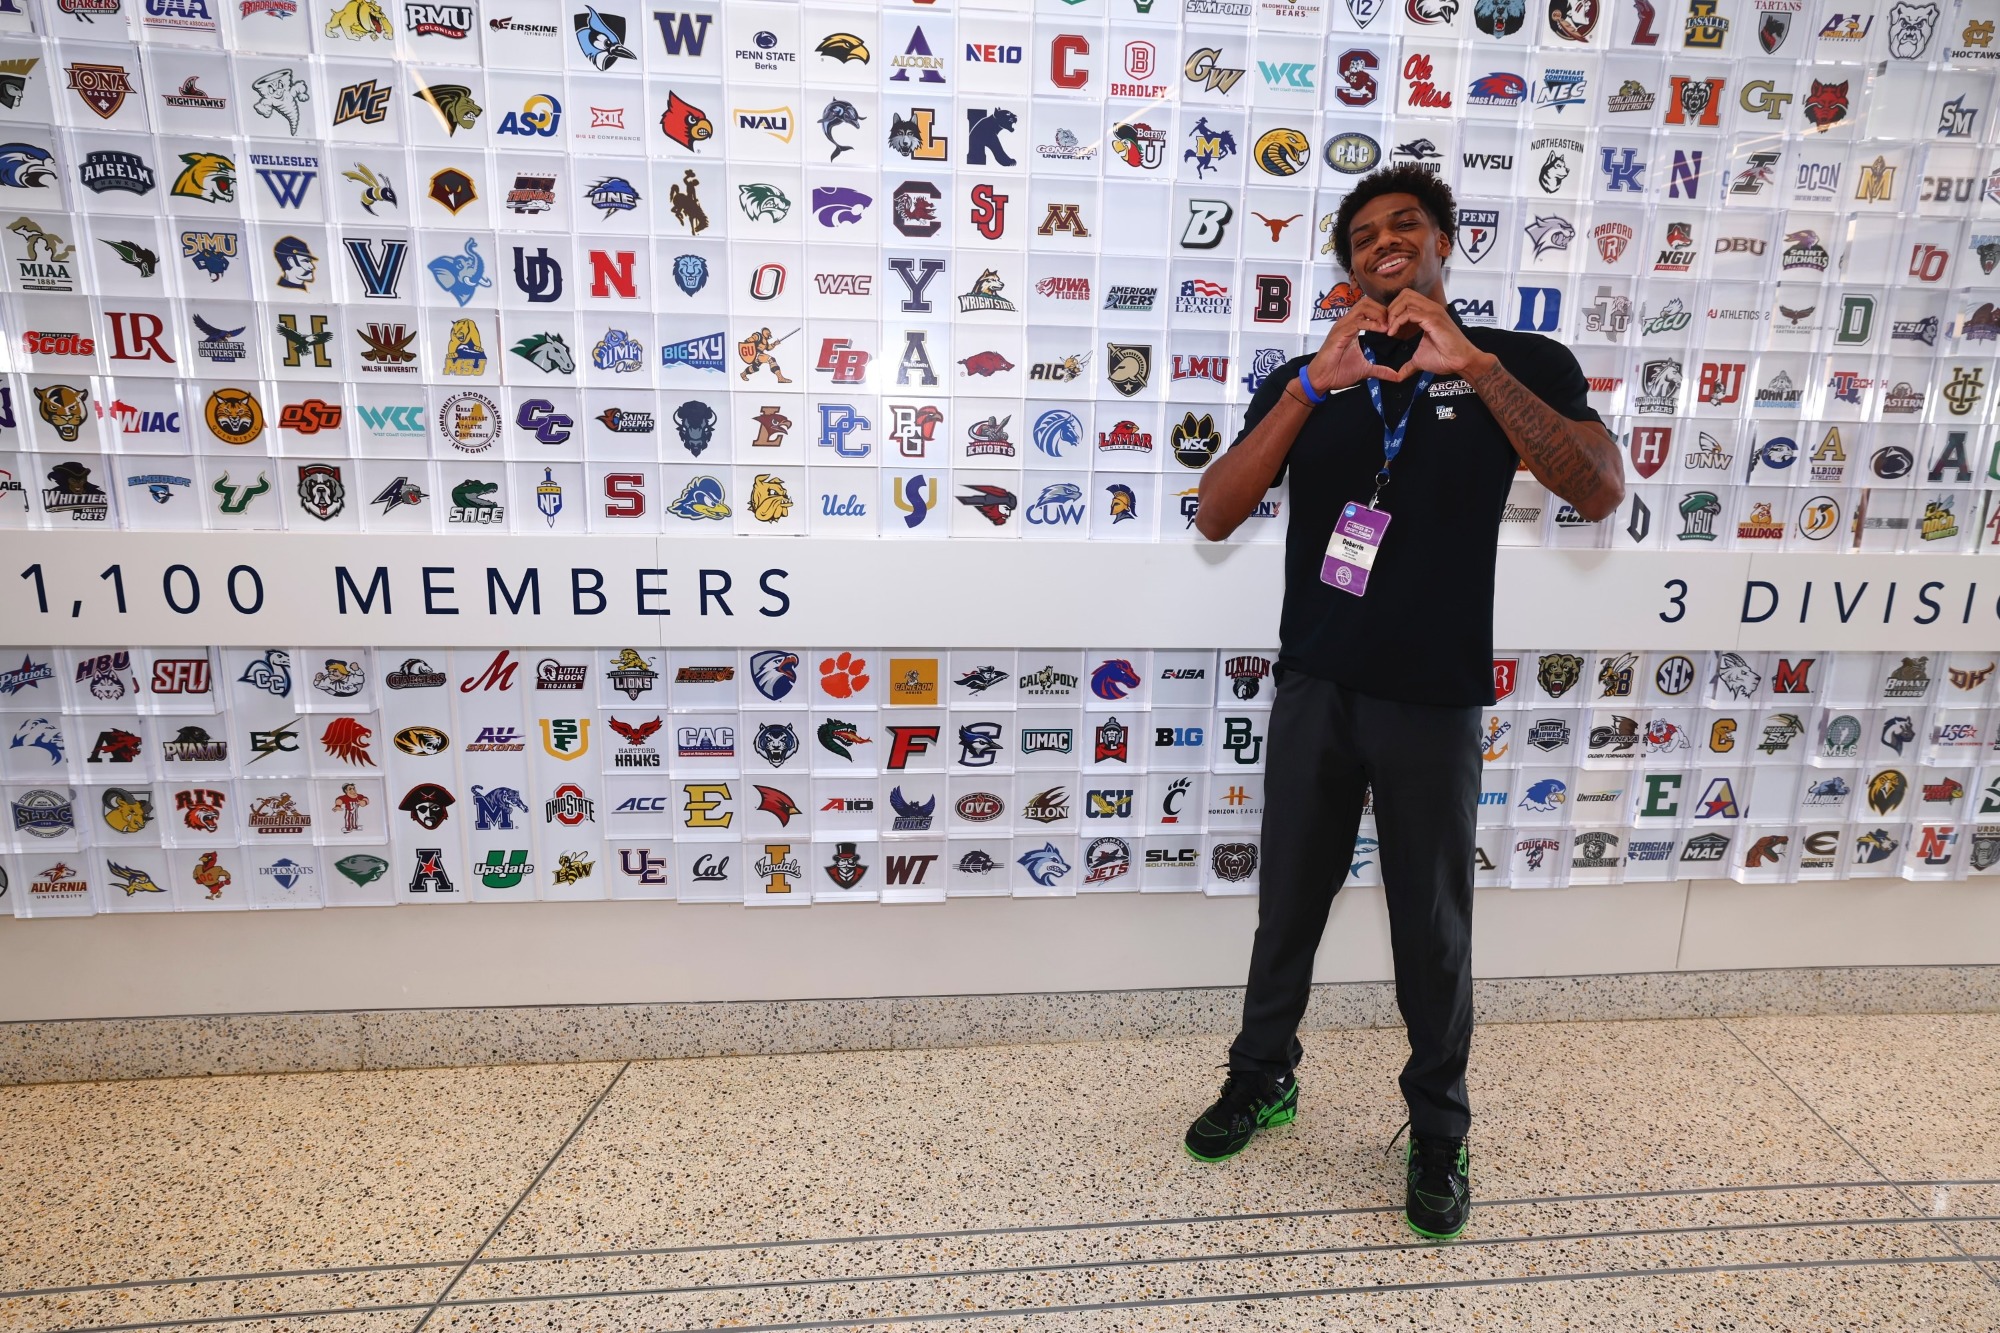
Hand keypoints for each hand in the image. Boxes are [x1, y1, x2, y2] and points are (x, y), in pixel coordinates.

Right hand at [1302, 297, 1418, 393]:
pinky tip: (1382, 330)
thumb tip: (1396, 376)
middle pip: (1368, 301)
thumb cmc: (1337, 372)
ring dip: (1379, 314)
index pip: (1369, 308)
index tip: (1395, 325)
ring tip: (1388, 327)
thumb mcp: (1365, 370)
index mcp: (1352, 327)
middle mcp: (1346, 323)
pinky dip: (1372, 324)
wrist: (1321, 380)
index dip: (1384, 313)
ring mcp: (1342, 326)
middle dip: (1383, 310)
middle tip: (1393, 324)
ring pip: (1363, 306)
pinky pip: (1358, 321)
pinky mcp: (1339, 333)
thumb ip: (1381, 370)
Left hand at [1384, 290, 1496, 378]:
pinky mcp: (1433, 319)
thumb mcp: (1419, 360)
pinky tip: (1393, 334)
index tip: (1387, 328)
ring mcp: (1432, 312)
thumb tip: (1399, 376)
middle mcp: (1431, 308)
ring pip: (1406, 300)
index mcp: (1428, 313)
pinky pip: (1409, 313)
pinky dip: (1397, 322)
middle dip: (1391, 308)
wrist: (1460, 362)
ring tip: (1389, 330)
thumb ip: (1408, 365)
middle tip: (1386, 326)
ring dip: (1393, 314)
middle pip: (1405, 294)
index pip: (1406, 299)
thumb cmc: (1444, 358)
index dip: (1393, 311)